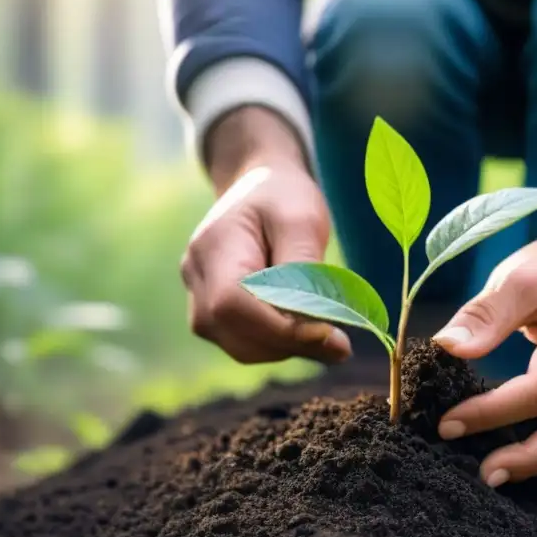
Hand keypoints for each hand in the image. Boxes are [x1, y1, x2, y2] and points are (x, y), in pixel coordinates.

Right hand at [181, 108, 351, 364]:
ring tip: (324, 327)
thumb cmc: (283, 198)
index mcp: (213, 247)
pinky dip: (279, 344)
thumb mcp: (303, 220)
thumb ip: (305, 272)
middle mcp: (196, 279)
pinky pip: (246, 345)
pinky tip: (304, 326)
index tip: (329, 334)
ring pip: (242, 348)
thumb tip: (322, 331)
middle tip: (339, 340)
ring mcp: (199, 301)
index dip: (279, 328)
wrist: (259, 188)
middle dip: (291, 343)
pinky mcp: (214, 317)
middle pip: (236, 335)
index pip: (233, 305)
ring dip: (288, 347)